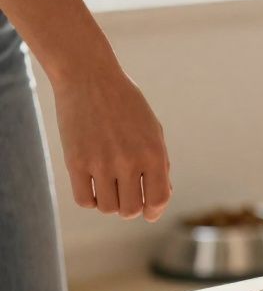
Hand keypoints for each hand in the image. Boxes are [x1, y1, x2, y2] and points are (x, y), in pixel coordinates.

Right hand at [51, 71, 170, 220]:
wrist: (90, 79)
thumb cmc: (127, 106)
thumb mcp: (153, 131)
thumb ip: (159, 164)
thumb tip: (158, 200)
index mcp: (153, 153)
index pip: (158, 200)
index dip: (154, 211)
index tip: (149, 212)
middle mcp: (128, 161)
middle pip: (130, 209)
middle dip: (131, 208)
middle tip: (127, 196)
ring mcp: (100, 163)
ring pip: (107, 208)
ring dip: (110, 203)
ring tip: (110, 187)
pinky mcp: (75, 162)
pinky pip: (84, 200)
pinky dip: (91, 199)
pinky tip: (94, 186)